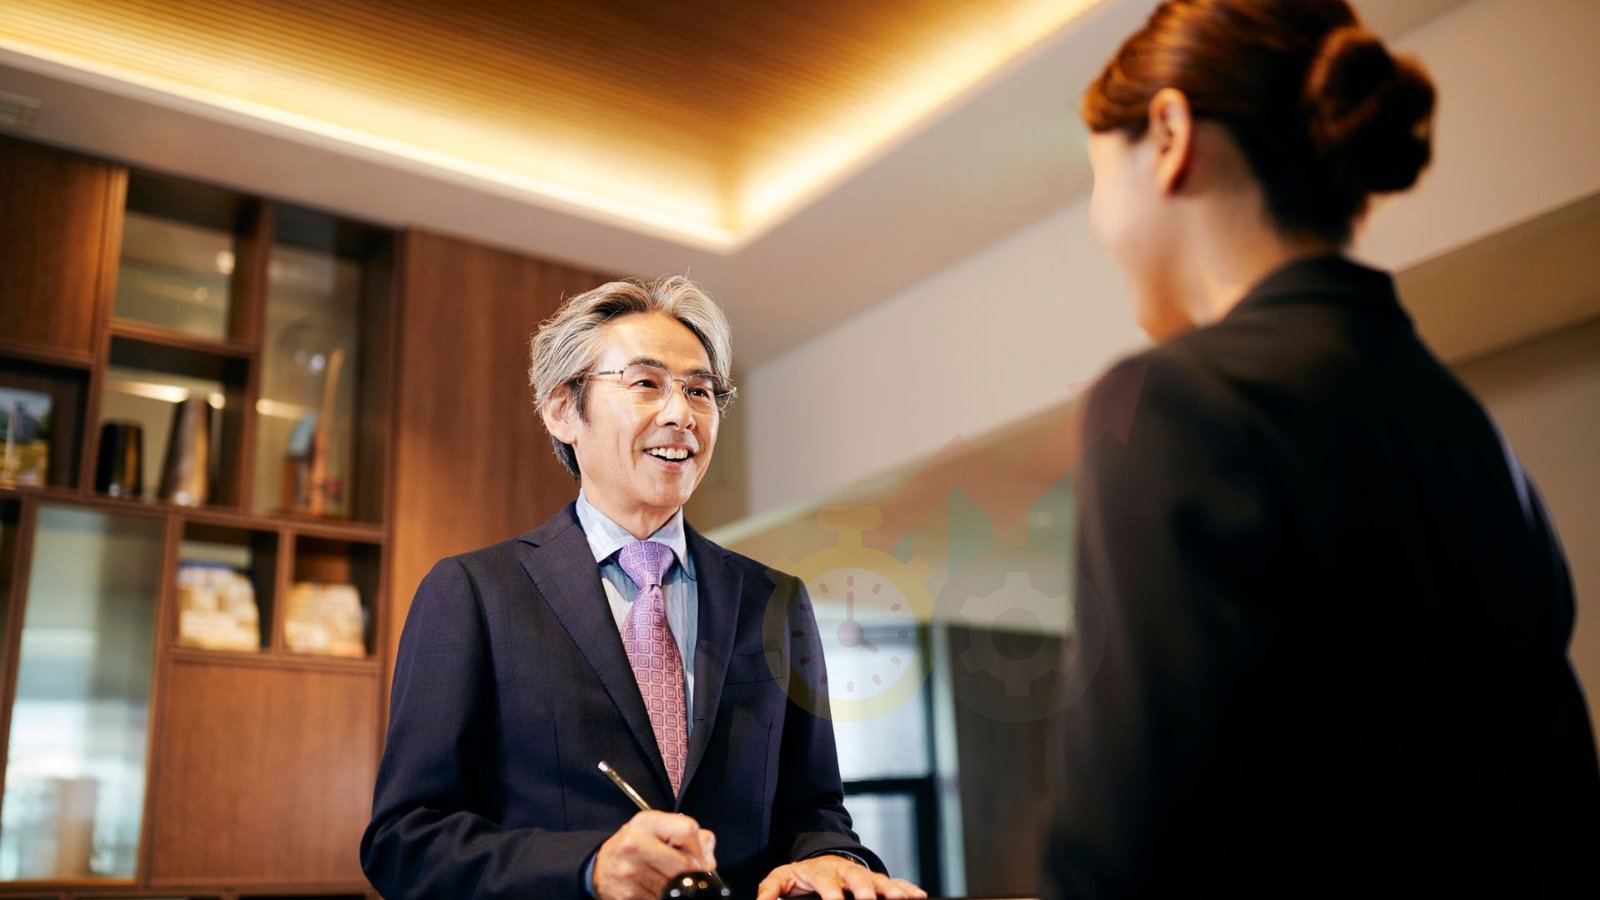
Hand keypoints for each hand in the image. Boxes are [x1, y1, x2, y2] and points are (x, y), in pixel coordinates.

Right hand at [593, 810, 717, 899]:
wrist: (602, 868)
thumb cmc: (636, 847)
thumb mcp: (658, 830)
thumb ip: (688, 837)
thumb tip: (708, 862)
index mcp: (646, 823)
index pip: (688, 830)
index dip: (699, 848)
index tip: (699, 858)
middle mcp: (635, 844)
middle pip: (685, 864)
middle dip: (693, 873)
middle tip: (687, 875)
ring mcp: (629, 872)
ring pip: (675, 888)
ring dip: (679, 890)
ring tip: (668, 881)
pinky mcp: (626, 897)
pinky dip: (663, 899)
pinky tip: (656, 890)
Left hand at [756, 854, 926, 899]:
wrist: (819, 859)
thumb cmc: (801, 875)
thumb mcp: (781, 878)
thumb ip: (770, 891)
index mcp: (822, 871)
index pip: (827, 883)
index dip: (832, 895)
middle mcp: (846, 871)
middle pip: (858, 879)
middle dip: (866, 890)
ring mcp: (863, 876)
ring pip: (879, 880)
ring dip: (891, 889)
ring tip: (903, 898)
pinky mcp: (876, 882)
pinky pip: (894, 884)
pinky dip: (907, 889)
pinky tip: (919, 896)